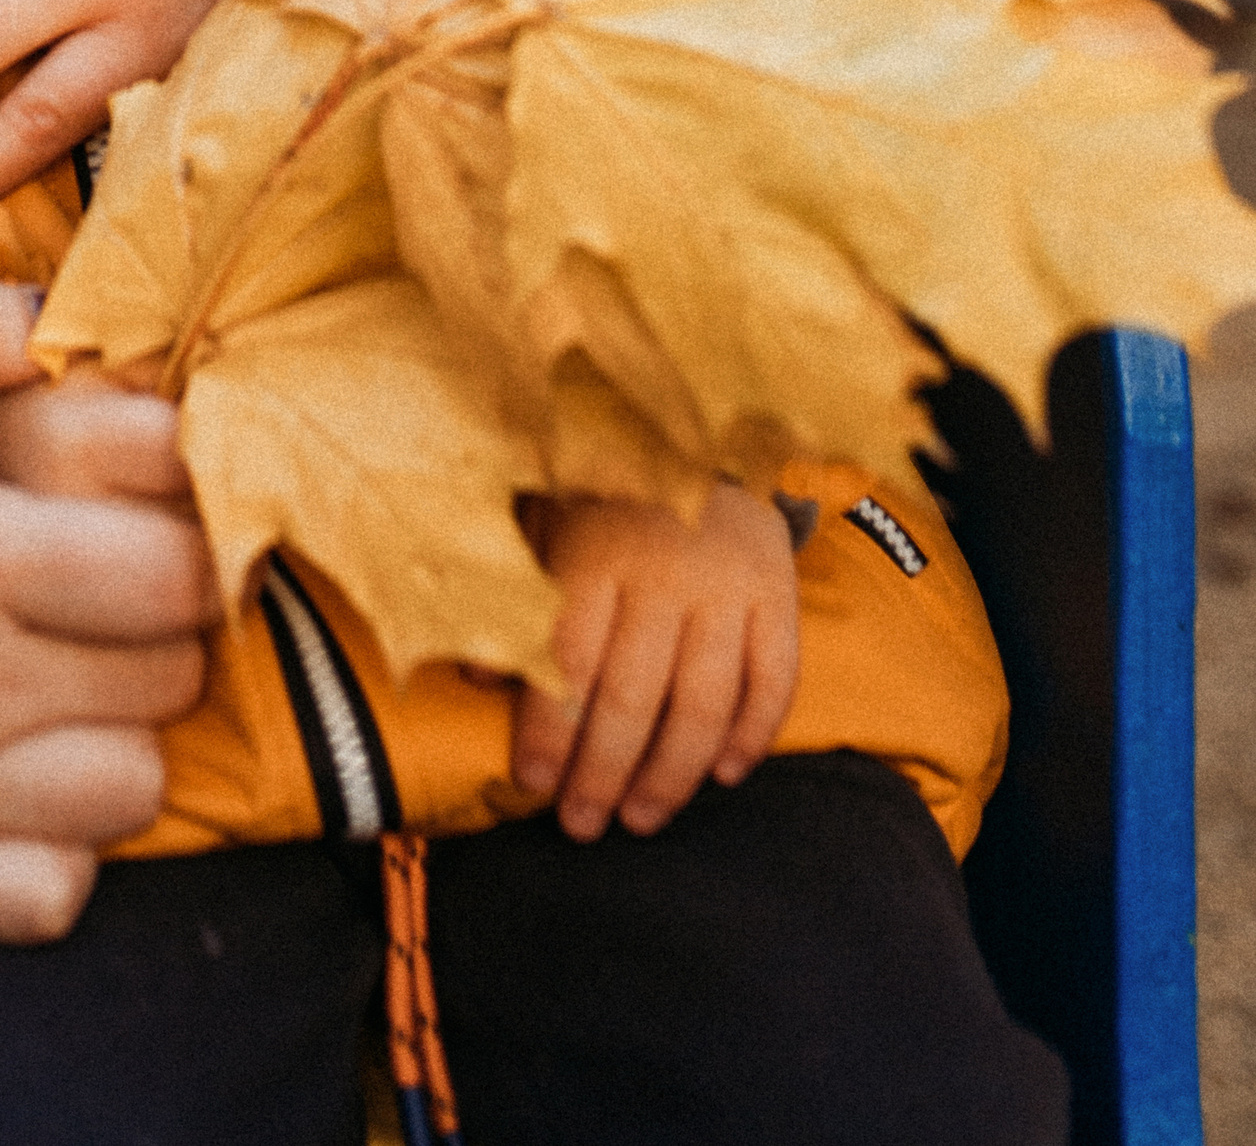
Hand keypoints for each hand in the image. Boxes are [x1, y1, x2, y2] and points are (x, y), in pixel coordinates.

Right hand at [0, 279, 216, 940]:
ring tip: (72, 667)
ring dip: (123, 726)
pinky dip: (63, 842)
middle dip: (164, 618)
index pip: (172, 573)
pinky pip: (54, 895)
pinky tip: (25, 766)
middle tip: (110, 573)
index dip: (192, 528)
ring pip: (134, 790)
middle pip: (169, 678)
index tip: (155, 500)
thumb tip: (69, 319)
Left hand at [511, 485, 799, 841]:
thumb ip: (511, 596)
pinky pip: (772, 680)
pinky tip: (723, 775)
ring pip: (702, 703)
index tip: (530, 783)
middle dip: (602, 773)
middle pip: (631, 696)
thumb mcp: (542, 524)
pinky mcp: (778, 593)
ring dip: (670, 775)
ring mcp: (725, 585)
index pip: (567, 661)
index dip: (548, 730)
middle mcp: (662, 572)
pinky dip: (752, 735)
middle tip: (582, 825)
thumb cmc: (602, 493)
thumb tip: (478, 677)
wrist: (696, 431)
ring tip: (641, 819)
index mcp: (594, 552)